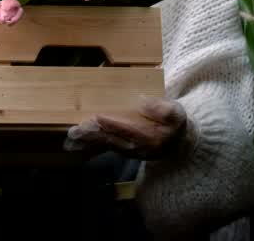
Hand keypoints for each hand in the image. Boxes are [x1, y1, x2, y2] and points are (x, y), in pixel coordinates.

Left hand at [63, 97, 195, 161]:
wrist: (179, 144)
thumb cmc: (175, 124)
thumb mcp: (176, 113)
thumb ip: (162, 109)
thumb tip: (143, 102)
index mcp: (151, 137)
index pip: (129, 130)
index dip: (113, 124)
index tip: (98, 117)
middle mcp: (138, 148)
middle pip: (113, 140)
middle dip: (94, 135)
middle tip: (77, 129)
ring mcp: (131, 152)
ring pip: (107, 145)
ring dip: (90, 140)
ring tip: (74, 134)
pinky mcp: (125, 152)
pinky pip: (107, 148)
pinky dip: (93, 145)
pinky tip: (80, 140)